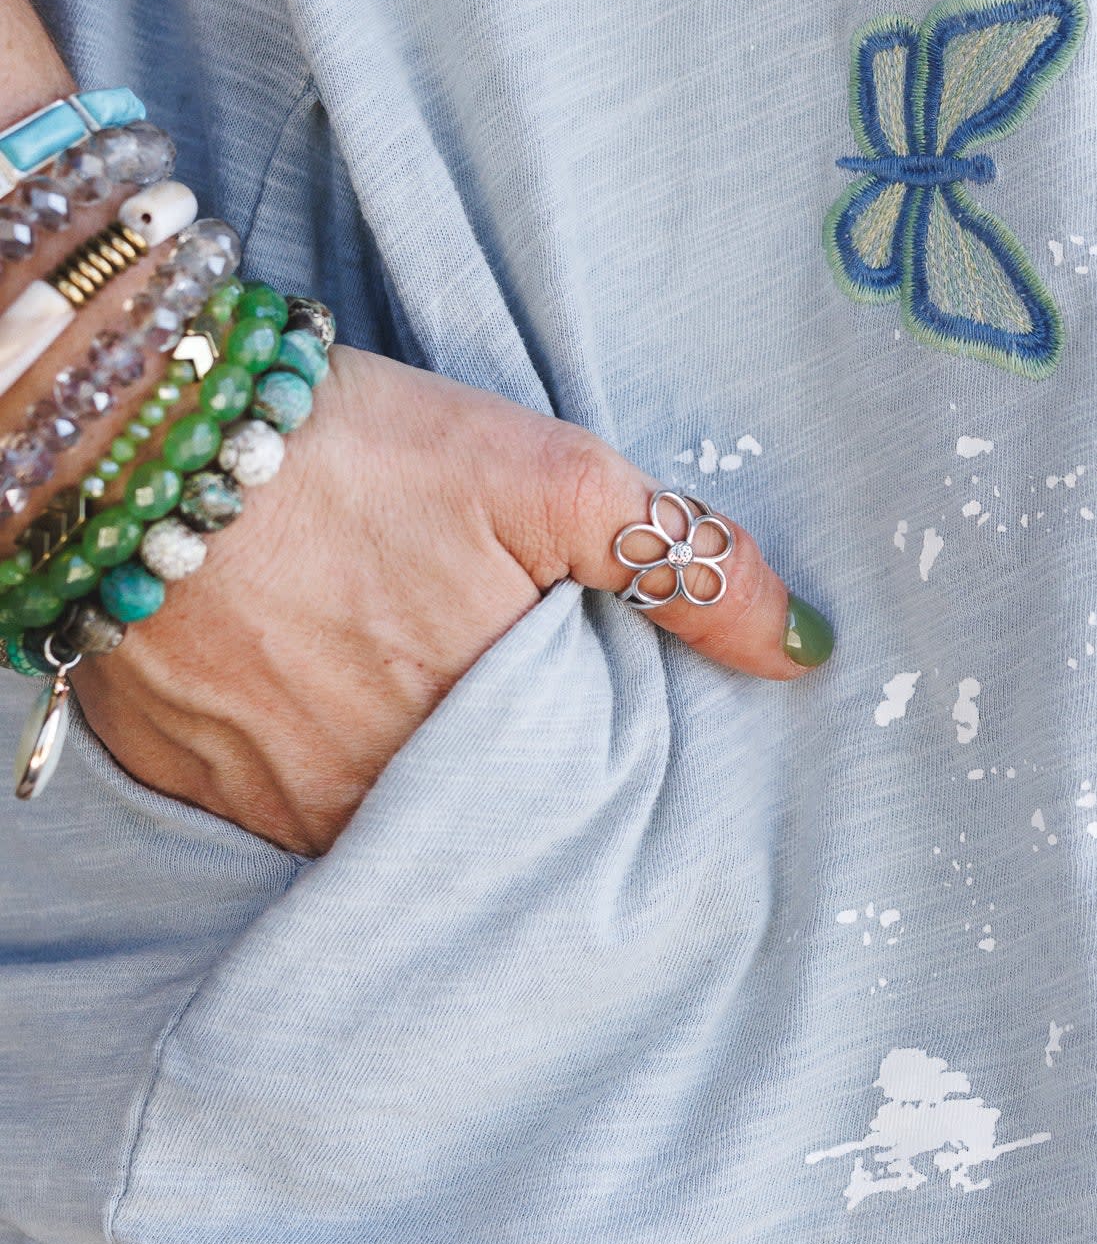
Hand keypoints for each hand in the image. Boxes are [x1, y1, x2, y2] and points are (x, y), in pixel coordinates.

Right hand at [72, 345, 830, 854]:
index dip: (593, 749)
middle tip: (492, 665)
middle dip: (503, 759)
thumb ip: (684, 565)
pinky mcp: (191, 782)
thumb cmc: (358, 451)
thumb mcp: (552, 480)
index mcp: (483, 748)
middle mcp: (374, 809)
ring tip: (401, 659)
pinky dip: (310, 748)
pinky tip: (317, 671)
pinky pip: (279, 796)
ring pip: (377, 810)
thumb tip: (807, 653)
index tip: (597, 700)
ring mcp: (272, 806)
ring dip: (404, 755)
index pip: (575, 797)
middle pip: (476, 812)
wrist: (142, 431)